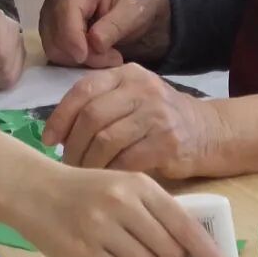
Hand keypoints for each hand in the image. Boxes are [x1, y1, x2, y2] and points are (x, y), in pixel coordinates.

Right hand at [16, 162, 231, 256]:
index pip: (186, 226)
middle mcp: (124, 204)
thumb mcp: (122, 188)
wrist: (34, 190)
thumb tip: (190, 255)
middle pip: (171, 253)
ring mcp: (103, 229)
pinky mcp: (85, 253)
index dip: (209, 256)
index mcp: (140, 185)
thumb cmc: (84, 191)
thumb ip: (153, 213)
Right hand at [39, 0, 170, 68]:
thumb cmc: (130, 6)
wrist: (126, 8)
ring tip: (105, 56)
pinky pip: (53, 51)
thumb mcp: (131, 13)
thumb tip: (94, 43)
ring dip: (77, 59)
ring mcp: (50, 13)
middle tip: (111, 58)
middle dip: (81, 53)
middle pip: (56, 32)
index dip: (72, 37)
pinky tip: (92, 56)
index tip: (85, 57)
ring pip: (52, 45)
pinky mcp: (49, 29)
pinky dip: (72, 60)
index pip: (65, 11)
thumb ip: (113, 27)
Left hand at [43, 63, 214, 177]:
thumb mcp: (133, 98)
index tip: (48, 140)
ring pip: (106, 140)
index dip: (61, 116)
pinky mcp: (168, 142)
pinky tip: (107, 182)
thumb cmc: (161, 119)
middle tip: (67, 164)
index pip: (83, 90)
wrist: (209, 132)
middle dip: (73, 144)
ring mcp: (157, 114)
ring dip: (89, 162)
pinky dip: (111, 173)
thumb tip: (57, 133)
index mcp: (127, 74)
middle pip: (92, 116)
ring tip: (84, 175)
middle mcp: (142, 88)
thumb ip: (101, 105)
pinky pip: (127, 161)